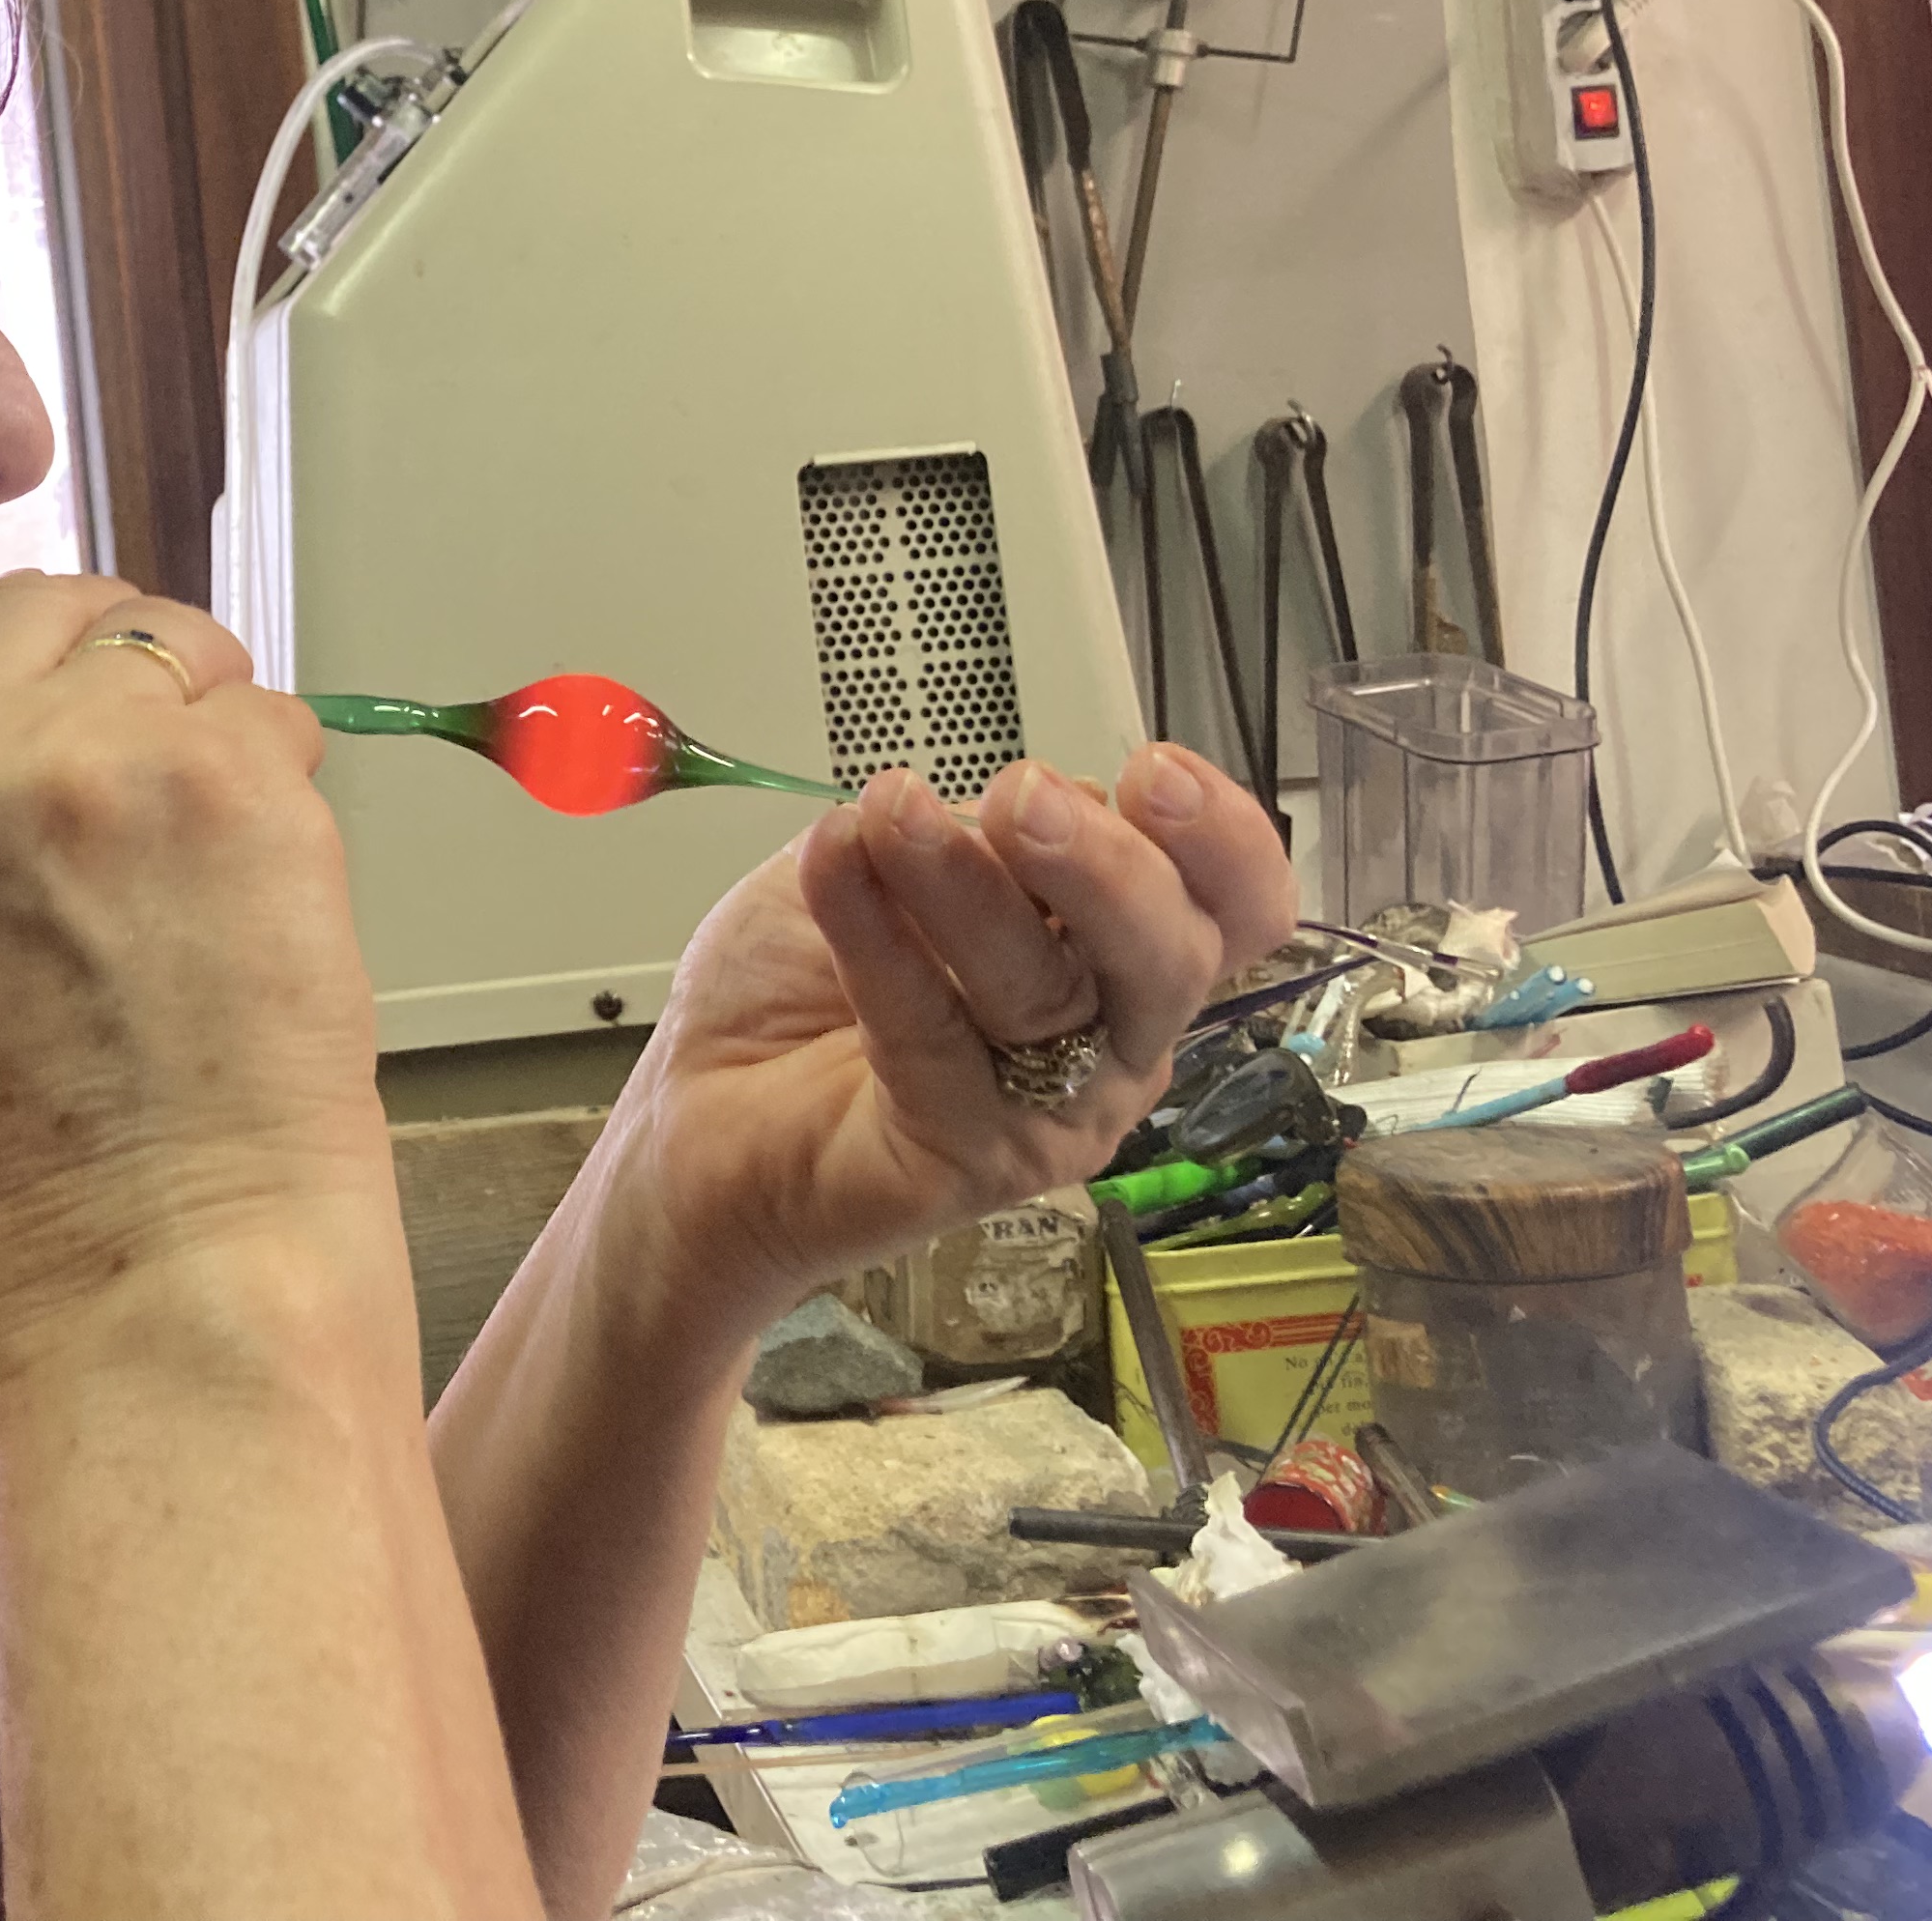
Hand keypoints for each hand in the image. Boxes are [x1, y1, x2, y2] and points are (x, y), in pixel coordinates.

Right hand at [0, 573, 396, 1384]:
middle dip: (107, 675)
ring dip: (202, 725)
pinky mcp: (210, 774)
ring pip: (166, 641)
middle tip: (150, 797)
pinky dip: (281, 790)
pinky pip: (268, 713)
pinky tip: (254, 904)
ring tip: (200, 869)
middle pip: (36, 606)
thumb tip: (3, 704)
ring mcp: (68, 755)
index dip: (6, 679)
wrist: (151, 1287)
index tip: (53, 733)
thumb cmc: (24, 1179)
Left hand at [603, 747, 1292, 1340]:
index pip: (1235, 908)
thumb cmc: (804, 989)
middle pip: (1170, 958)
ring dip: (963, 885)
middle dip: (1105, 864)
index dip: (1224, 839)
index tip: (1155, 770)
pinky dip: (878, 939)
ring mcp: (1049, 1114)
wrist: (697, 1117)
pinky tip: (833, 866)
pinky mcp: (966, 1161)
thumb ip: (975, 832)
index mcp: (1121, 955)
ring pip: (1046, 995)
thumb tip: (1020, 793)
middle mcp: (1112, 1042)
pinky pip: (934, 1036)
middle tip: (1021, 796)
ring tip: (889, 812)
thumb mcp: (899, 862)